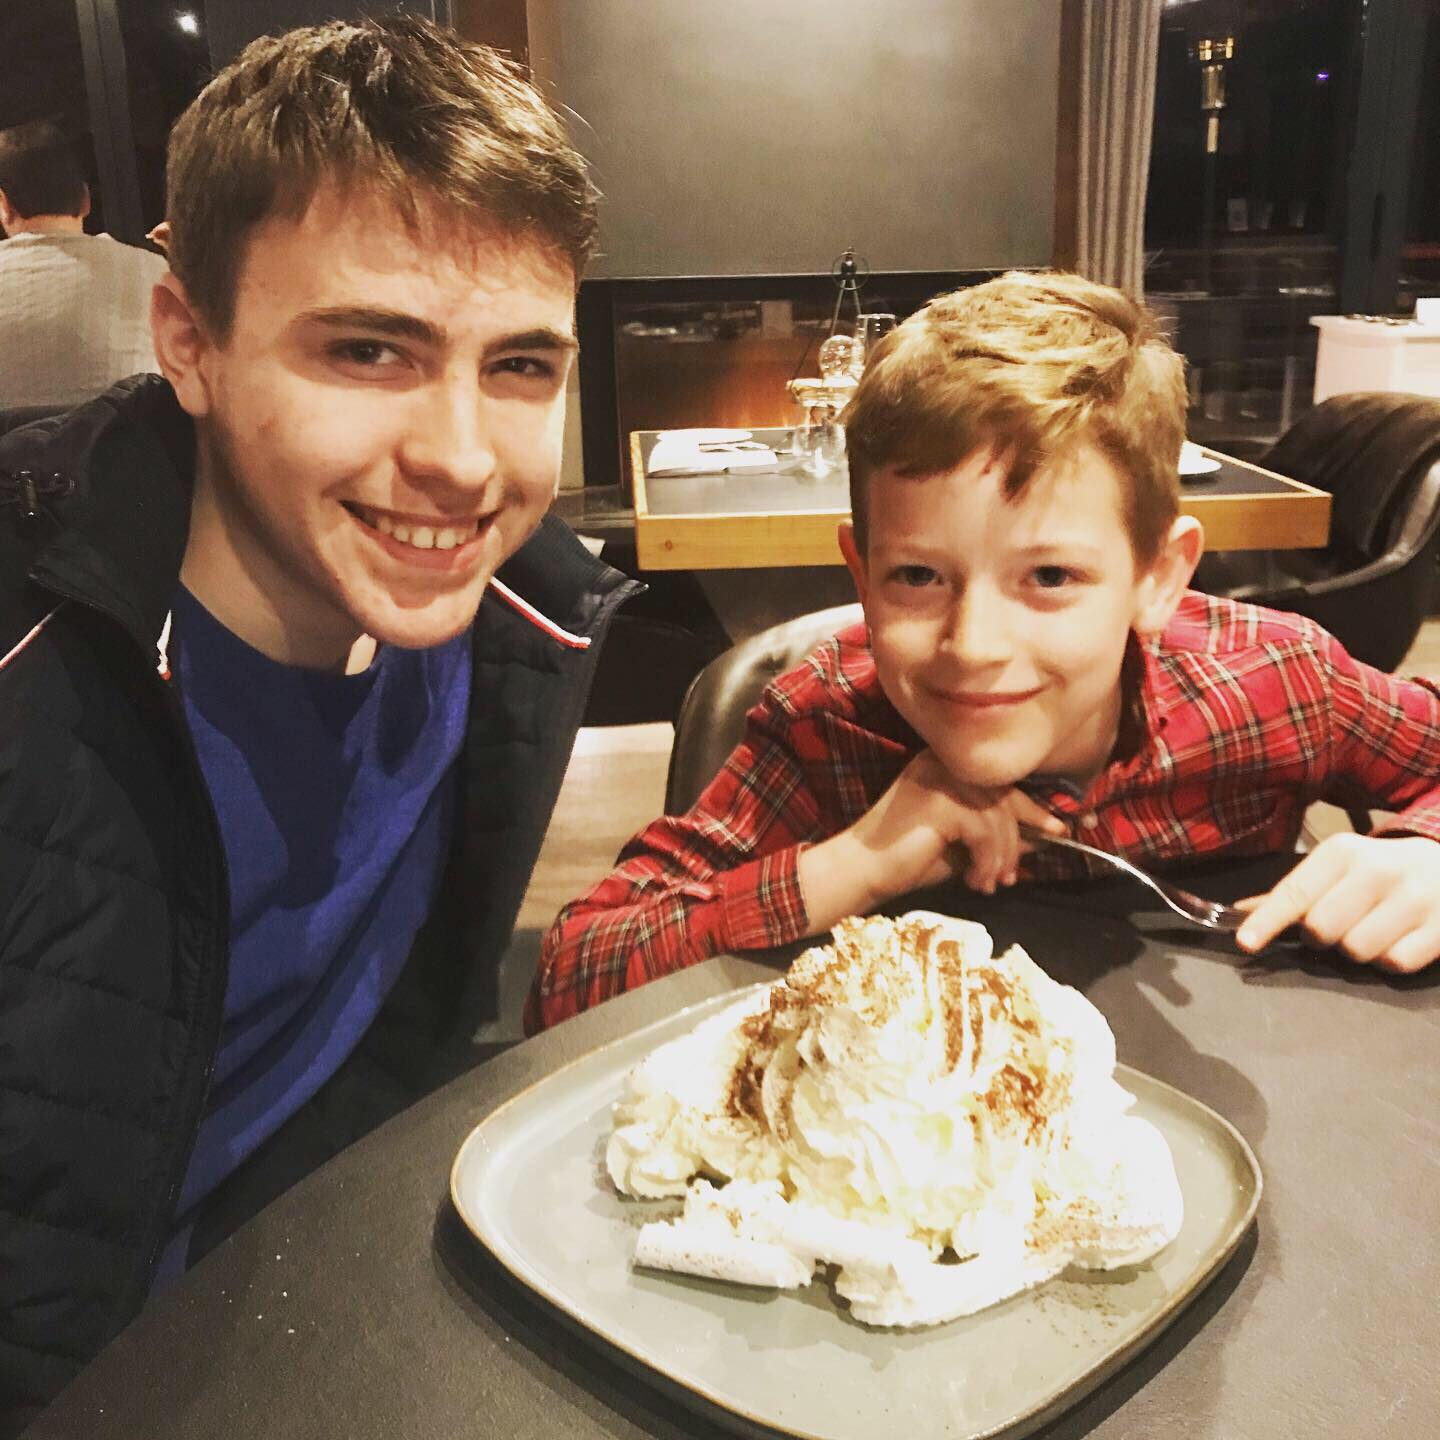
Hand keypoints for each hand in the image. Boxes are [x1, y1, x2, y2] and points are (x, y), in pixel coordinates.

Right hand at [797, 751, 1065, 933]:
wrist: (861, 871)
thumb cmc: (907, 860)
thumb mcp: (962, 845)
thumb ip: (996, 834)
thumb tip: (1043, 835)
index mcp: (946, 765)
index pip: (1002, 782)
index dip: (1035, 807)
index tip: (1061, 829)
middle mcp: (943, 762)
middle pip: (1005, 796)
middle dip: (1022, 837)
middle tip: (1016, 875)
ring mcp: (940, 777)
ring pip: (999, 817)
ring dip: (1000, 858)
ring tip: (988, 884)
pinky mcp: (940, 800)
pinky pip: (986, 831)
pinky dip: (987, 862)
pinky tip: (974, 881)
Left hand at [1234, 834, 1439, 972]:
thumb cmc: (1381, 869)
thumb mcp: (1340, 866)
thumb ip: (1295, 891)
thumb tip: (1240, 913)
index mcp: (1344, 852)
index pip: (1295, 893)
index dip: (1267, 921)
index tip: (1246, 942)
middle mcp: (1378, 870)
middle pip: (1321, 929)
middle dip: (1319, 937)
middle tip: (1334, 927)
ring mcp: (1415, 899)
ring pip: (1356, 950)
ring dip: (1355, 951)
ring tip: (1369, 929)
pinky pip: (1394, 964)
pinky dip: (1388, 960)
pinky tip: (1396, 939)